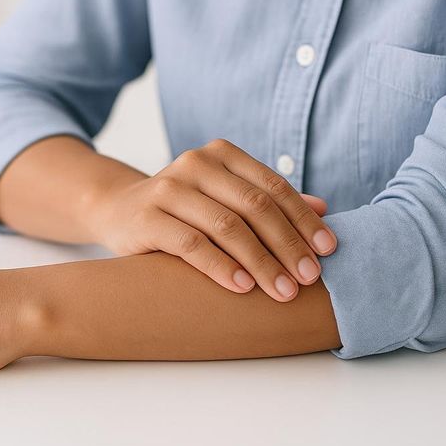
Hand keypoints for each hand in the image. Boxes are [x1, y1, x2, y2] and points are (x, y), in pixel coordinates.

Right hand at [86, 139, 336, 300]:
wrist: (117, 210)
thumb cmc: (182, 209)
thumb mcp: (224, 198)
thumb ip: (267, 201)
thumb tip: (323, 209)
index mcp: (221, 154)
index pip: (272, 187)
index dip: (303, 219)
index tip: (328, 251)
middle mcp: (195, 163)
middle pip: (254, 206)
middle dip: (288, 245)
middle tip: (310, 279)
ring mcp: (168, 188)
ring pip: (227, 226)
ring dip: (261, 262)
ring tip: (283, 291)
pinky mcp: (147, 217)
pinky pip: (192, 244)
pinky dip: (221, 267)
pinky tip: (242, 287)